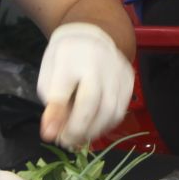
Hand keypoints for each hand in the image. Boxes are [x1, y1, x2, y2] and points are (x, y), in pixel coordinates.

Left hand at [36, 22, 133, 148]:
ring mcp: (118, 71)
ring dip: (94, 131)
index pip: (65, 91)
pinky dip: (106, 124)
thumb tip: (51, 134)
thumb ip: (52, 106)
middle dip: (78, 130)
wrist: (90, 38)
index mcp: (71, 58)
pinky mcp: (129, 79)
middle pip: (93, 105)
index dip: (57, 116)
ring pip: (111, 112)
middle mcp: (99, 63)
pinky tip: (93, 127)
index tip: (49, 136)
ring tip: (78, 137)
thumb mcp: (48, 78)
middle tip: (66, 141)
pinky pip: (121, 110)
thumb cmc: (65, 61)